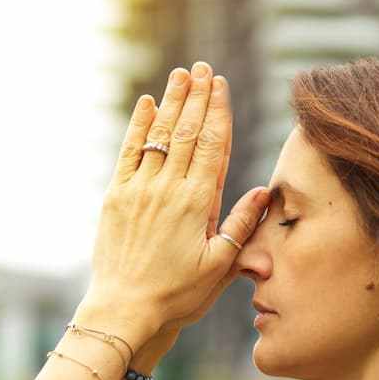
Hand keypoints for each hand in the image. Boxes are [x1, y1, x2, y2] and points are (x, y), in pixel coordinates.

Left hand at [79, 63, 269, 348]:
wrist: (124, 312)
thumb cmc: (178, 296)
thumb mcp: (220, 266)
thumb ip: (241, 226)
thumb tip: (262, 192)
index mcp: (198, 204)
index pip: (211, 146)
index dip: (217, 112)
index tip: (220, 84)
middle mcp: (168, 190)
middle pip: (186, 132)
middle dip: (196, 97)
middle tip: (203, 67)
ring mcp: (139, 190)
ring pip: (159, 136)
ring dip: (171, 102)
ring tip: (181, 74)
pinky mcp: (116, 197)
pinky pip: (129, 152)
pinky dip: (139, 126)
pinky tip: (146, 104)